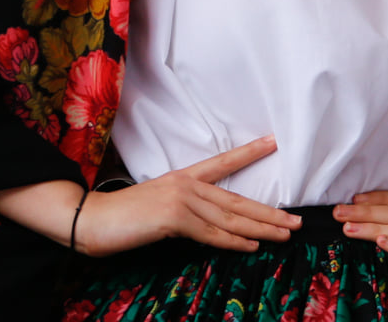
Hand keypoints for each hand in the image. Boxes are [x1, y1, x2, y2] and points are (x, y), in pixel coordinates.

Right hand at [74, 135, 300, 255]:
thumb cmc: (121, 217)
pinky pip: (212, 233)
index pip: (223, 163)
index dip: (250, 152)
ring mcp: (182, 199)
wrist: (90, 219)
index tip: (274, 142)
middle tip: (297, 220)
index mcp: (183, 177)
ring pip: (231, 218)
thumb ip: (183, 211)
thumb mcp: (157, 208)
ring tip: (285, 233)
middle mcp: (187, 184)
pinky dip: (234, 241)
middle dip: (270, 212)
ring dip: (261, 228)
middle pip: (237, 200)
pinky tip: (253, 245)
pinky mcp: (174, 217)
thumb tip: (208, 225)